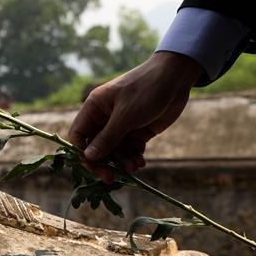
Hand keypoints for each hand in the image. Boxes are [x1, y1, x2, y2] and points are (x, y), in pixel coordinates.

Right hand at [67, 51, 202, 182]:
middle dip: (104, 163)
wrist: (176, 78)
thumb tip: (88, 157)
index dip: (82, 153)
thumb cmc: (146, 89)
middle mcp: (105, 118)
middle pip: (96, 147)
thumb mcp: (126, 115)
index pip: (79, 135)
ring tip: (133, 167)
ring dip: (122, 163)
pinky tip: (141, 162)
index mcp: (95, 108)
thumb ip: (107, 137)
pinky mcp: (138, 131)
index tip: (94, 167)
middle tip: (111, 178)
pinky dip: (134, 158)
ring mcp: (122, 125)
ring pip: (115, 152)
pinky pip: (130, 150)